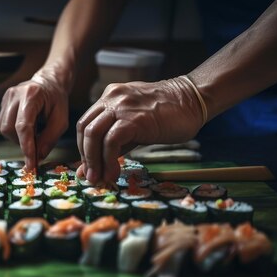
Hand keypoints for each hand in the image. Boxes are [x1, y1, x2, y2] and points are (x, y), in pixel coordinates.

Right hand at [0, 71, 68, 170]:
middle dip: (21, 143)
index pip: (24, 125)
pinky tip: (25, 128)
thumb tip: (37, 157)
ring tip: (32, 134)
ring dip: (16, 138)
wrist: (49, 83)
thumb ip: (50, 139)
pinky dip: (13, 133)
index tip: (30, 164)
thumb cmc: (57, 101)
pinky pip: (2, 125)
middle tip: (36, 146)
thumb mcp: (61, 120)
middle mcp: (15, 94)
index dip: (26, 147)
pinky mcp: (3, 102)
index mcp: (32, 95)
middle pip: (9, 128)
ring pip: (3, 128)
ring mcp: (6, 97)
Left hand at [76, 77, 204, 183]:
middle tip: (92, 177)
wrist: (193, 101)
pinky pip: (111, 141)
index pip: (86, 123)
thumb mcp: (135, 127)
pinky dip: (108, 160)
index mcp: (109, 98)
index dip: (83, 148)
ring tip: (101, 178)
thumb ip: (113, 144)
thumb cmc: (167, 115)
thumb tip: (92, 169)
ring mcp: (122, 106)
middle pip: (85, 129)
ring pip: (93, 134)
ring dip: (94, 160)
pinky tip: (115, 172)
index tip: (89, 168)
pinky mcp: (134, 119)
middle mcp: (111, 98)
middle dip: (85, 156)